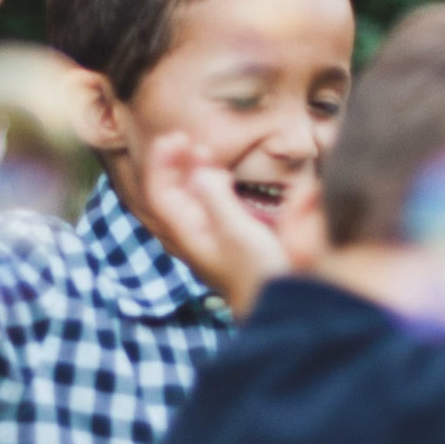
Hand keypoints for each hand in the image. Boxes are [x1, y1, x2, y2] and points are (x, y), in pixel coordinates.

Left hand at [140, 134, 316, 318]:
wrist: (282, 306)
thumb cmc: (259, 271)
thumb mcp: (238, 231)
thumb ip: (216, 199)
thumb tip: (199, 172)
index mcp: (189, 233)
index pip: (161, 192)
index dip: (163, 163)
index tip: (174, 137)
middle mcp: (195, 235)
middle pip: (173, 193)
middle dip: (176, 164)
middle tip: (188, 138)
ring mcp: (211, 237)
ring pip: (191, 198)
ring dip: (193, 172)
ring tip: (203, 150)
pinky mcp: (229, 239)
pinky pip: (210, 205)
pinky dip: (212, 185)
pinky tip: (223, 177)